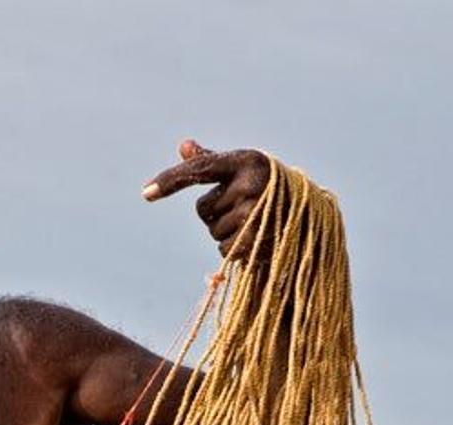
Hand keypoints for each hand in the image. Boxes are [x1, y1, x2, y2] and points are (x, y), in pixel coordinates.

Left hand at [143, 140, 272, 259]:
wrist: (307, 216)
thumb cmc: (267, 188)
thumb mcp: (242, 170)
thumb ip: (211, 162)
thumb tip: (184, 146)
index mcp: (245, 160)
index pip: (199, 170)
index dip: (169, 181)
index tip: (145, 193)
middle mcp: (250, 183)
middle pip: (203, 210)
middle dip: (215, 213)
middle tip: (242, 207)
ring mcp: (255, 213)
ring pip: (213, 232)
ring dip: (225, 232)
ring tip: (250, 222)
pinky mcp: (258, 241)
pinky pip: (223, 250)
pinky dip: (232, 249)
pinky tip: (251, 239)